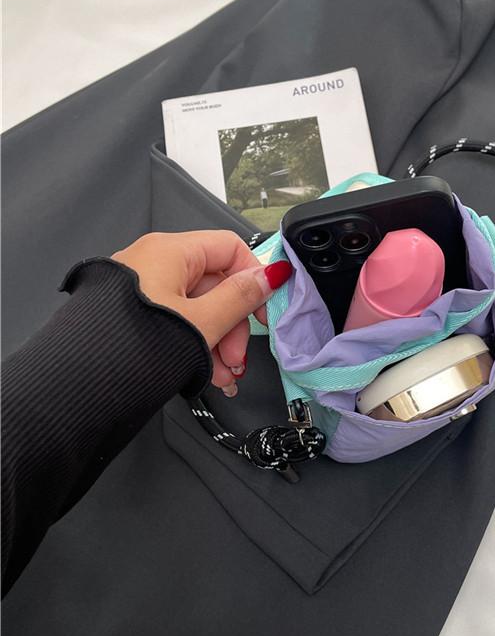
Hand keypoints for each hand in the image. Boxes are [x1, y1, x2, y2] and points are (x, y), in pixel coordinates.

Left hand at [112, 230, 290, 395]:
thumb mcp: (204, 322)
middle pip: (216, 284)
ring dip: (219, 342)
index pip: (230, 249)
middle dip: (234, 326)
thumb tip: (273, 273)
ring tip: (224, 376)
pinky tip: (207, 374)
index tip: (264, 313)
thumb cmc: (137, 347)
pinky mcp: (132, 314)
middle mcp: (153, 262)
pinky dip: (195, 345)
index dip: (255, 279)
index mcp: (170, 251)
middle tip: (238, 358)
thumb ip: (242, 297)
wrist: (81, 386)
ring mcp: (141, 289)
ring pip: (198, 308)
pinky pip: (177, 322)